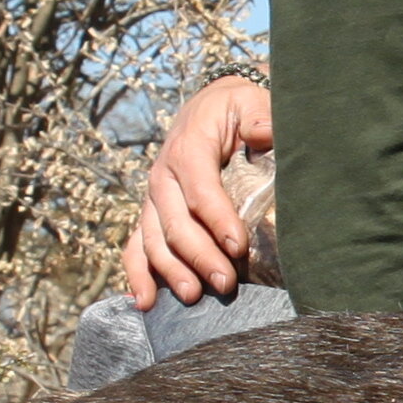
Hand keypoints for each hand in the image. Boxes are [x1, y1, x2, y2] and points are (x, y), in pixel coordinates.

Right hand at [123, 76, 272, 304]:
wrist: (209, 107)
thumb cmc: (234, 109)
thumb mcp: (249, 101)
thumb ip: (259, 115)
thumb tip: (266, 131)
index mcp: (187, 149)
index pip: (200, 189)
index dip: (217, 219)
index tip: (238, 245)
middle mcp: (162, 176)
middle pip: (175, 223)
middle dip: (199, 255)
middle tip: (225, 282)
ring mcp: (153, 199)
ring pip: (154, 240)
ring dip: (171, 271)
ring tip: (193, 296)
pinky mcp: (151, 215)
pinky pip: (136, 246)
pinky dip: (136, 274)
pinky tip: (144, 301)